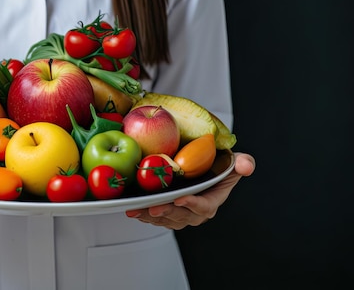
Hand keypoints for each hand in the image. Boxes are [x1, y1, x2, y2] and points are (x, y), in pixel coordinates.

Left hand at [125, 152, 254, 229]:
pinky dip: (145, 214)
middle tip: (153, 208)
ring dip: (151, 216)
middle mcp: (197, 211)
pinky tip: (134, 209)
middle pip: (182, 216)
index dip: (193, 204)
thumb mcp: (233, 161)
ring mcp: (181, 213)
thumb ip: (242, 162)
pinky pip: (157, 218)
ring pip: (166, 219)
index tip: (180, 198)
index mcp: (213, 200)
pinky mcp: (168, 212)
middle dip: (167, 213)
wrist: (202, 168)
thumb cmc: (218, 165)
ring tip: (137, 210)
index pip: (205, 206)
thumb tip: (246, 166)